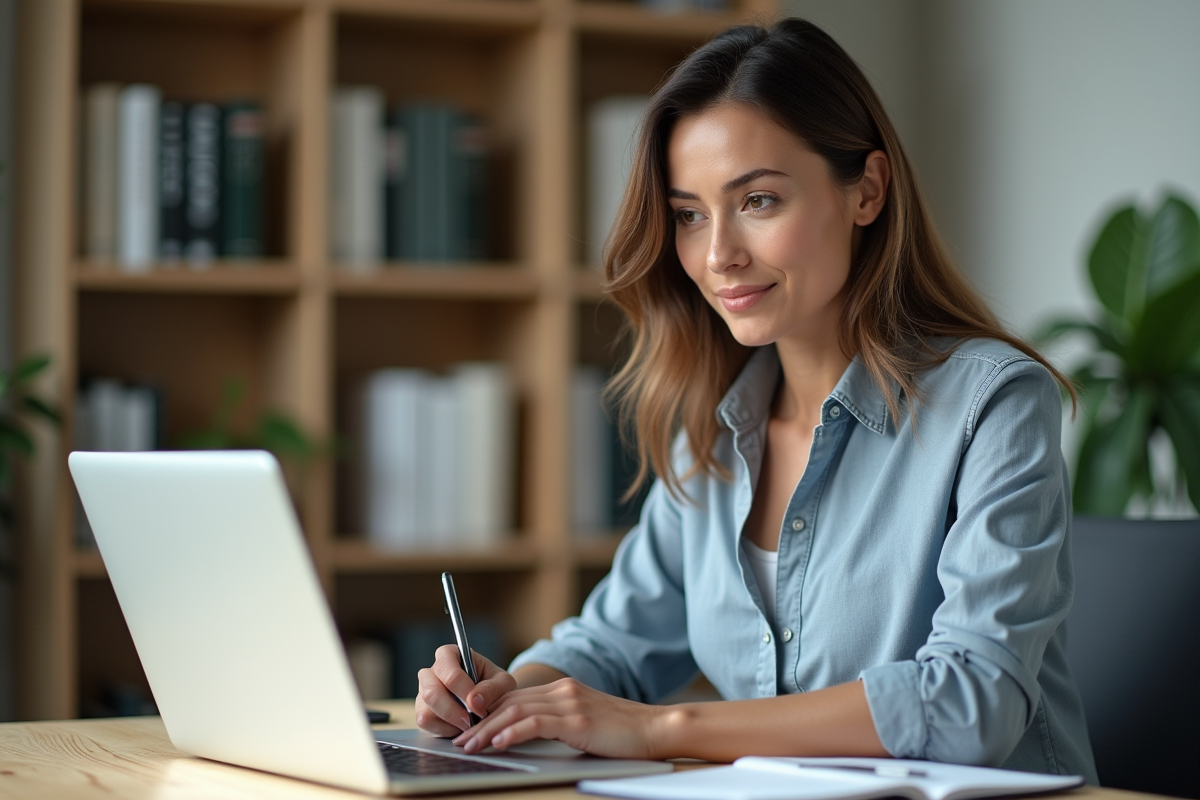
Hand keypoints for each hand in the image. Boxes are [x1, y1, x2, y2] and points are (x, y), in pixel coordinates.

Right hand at [414, 645, 516, 736]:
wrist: (492, 702)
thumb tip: (473, 701)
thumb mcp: (502, 683)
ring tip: (469, 724)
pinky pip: (425, 723)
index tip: (477, 705)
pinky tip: (459, 728)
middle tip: (472, 721)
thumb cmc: (495, 686)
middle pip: (431, 691)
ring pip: (425, 710)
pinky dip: (444, 730)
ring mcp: (424, 692)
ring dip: (449, 722)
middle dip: (453, 710)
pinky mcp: (422, 711)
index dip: (461, 688)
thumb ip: (491, 689)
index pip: (447, 669)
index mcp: (449, 655)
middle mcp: (432, 672)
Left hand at [452, 678, 666, 759]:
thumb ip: (559, 722)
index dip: (489, 713)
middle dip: (481, 722)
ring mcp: (570, 703)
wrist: (656, 728)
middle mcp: (563, 690)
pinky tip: (498, 743)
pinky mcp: (577, 720)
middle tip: (461, 740)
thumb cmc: (624, 732)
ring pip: (517, 711)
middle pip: (510, 702)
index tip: (471, 730)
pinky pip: (536, 724)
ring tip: (470, 746)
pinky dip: (512, 732)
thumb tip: (528, 735)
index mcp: (563, 689)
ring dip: (488, 730)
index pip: (515, 698)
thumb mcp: (586, 722)